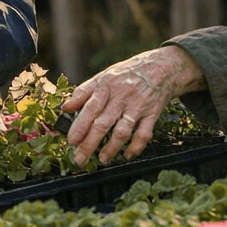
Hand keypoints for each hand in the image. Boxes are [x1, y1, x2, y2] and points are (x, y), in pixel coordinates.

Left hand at [63, 46, 202, 164]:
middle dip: (89, 144)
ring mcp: (137, 106)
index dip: (79, 125)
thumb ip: (84, 92)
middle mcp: (121, 97)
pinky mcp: (152, 114)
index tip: (71, 141)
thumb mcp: (104, 76)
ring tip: (102, 160)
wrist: (162, 67)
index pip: (90, 108)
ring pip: (122, 131)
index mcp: (106, 86)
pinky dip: (135, 147)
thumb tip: (65, 107)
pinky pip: (144, 134)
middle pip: (103, 123)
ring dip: (111, 148)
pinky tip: (127, 155)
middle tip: (79, 159)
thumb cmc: (128, 73)